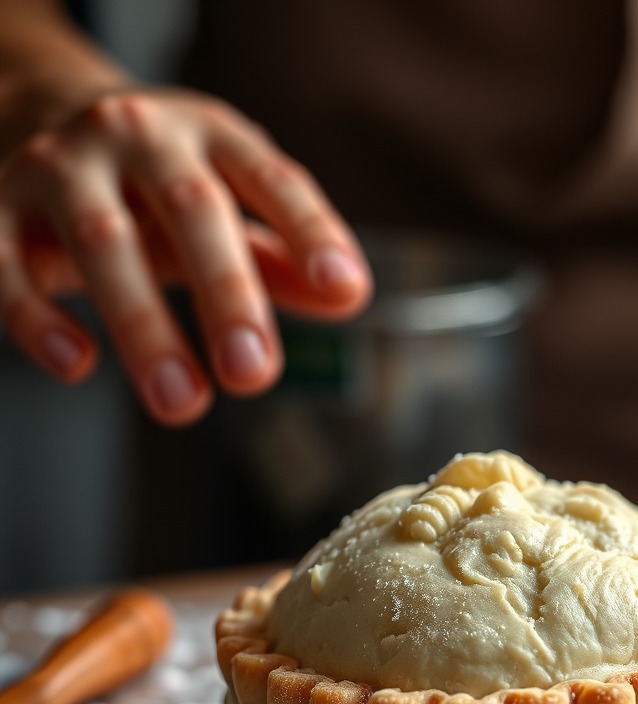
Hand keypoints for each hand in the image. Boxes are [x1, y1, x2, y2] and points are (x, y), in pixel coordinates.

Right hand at [0, 88, 371, 424]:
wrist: (36, 108)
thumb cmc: (156, 183)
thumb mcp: (226, 203)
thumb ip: (282, 255)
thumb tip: (346, 299)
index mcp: (209, 134)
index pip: (272, 180)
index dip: (311, 232)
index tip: (345, 289)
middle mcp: (136, 134)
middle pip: (190, 212)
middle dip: (226, 296)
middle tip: (253, 375)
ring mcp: (60, 164)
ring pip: (101, 240)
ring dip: (144, 326)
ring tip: (182, 402)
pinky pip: (5, 263)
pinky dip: (36, 318)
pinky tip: (78, 364)